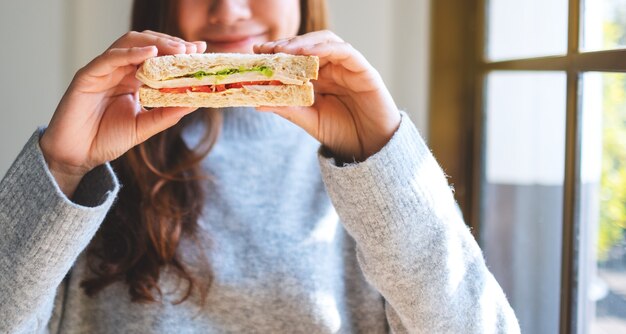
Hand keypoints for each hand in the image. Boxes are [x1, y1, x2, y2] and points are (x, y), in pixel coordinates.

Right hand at [39, 31, 206, 196]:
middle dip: (171, 44)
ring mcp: (103, 70)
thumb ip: (168, 114)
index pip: (158, 56)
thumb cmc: (107, 139)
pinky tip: (150, 53)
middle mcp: (119, 70)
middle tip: (192, 50)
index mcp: (133, 79)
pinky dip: (131, 53)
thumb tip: (196, 101)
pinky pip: (110, 57)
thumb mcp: (144, 127)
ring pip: (129, 43)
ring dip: (155, 43)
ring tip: (178, 50)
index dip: (178, 51)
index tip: (200, 50)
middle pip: (146, 44)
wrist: (77, 155)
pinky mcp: (88, 75)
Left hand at [254, 30, 400, 162]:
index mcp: (318, 78)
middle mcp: (332, 68)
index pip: (296, 56)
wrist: (370, 149)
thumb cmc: (342, 133)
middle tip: (267, 49)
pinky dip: (326, 48)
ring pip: (325, 41)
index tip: (257, 53)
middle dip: (286, 44)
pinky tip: (308, 52)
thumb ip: (288, 109)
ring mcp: (347, 67)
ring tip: (284, 50)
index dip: (277, 52)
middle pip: (308, 45)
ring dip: (303, 42)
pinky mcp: (363, 70)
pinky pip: (345, 51)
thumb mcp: (309, 120)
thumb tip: (258, 102)